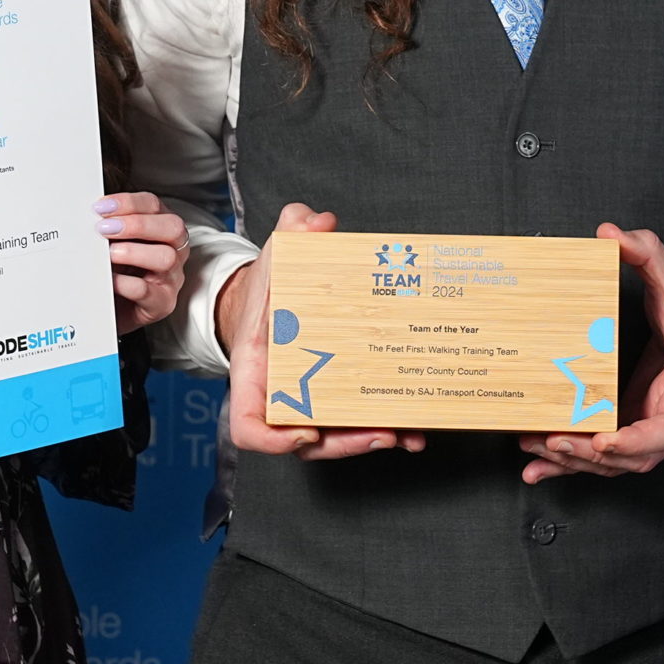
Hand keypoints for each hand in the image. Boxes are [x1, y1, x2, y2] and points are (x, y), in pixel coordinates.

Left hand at [97, 191, 188, 333]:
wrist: (111, 311)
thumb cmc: (117, 273)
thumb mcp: (115, 244)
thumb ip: (109, 229)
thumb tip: (90, 217)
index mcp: (162, 229)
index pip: (154, 205)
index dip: (128, 203)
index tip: (101, 207)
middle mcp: (174, 250)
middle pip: (172, 227)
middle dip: (136, 224)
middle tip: (104, 229)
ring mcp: (171, 277)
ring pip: (166, 257)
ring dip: (133, 252)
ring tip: (108, 254)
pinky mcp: (161, 303)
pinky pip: (148, 291)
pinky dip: (126, 283)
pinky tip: (109, 279)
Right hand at [218, 203, 425, 460]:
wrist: (272, 301)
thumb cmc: (268, 291)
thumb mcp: (275, 257)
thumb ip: (292, 233)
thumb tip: (318, 221)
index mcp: (255, 373)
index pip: (248, 424)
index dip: (274, 439)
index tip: (306, 431)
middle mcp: (281, 397)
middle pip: (306, 440)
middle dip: (345, 442)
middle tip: (381, 433)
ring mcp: (310, 401)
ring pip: (338, 437)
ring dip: (374, 439)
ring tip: (407, 433)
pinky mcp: (337, 396)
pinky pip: (356, 420)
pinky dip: (386, 425)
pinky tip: (415, 426)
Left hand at [518, 222, 663, 483]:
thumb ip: (647, 250)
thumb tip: (610, 234)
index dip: (634, 442)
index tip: (604, 441)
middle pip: (632, 457)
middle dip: (590, 456)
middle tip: (550, 441)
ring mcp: (650, 419)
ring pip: (615, 462)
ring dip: (574, 463)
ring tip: (534, 453)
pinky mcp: (633, 417)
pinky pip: (605, 449)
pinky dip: (574, 460)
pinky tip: (540, 463)